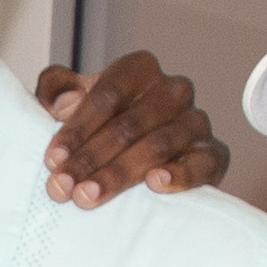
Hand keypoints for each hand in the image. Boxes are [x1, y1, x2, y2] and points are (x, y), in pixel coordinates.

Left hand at [33, 54, 231, 204]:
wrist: (136, 158)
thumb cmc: (100, 126)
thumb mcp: (71, 102)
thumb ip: (57, 91)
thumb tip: (62, 103)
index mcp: (139, 70)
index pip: (107, 95)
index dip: (77, 128)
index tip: (52, 159)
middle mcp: (173, 91)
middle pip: (129, 124)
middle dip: (90, 158)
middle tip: (62, 187)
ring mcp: (196, 122)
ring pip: (159, 145)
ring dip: (120, 173)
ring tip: (88, 196)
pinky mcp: (213, 154)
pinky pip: (203, 163)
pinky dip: (181, 174)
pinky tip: (156, 184)